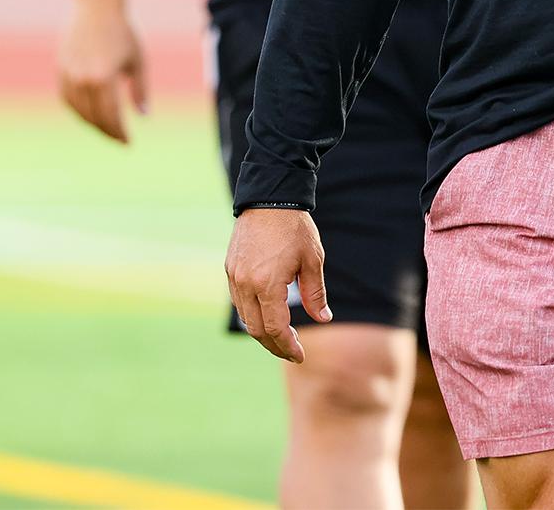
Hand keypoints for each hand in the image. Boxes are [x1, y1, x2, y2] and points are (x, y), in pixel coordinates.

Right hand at [57, 0, 148, 143]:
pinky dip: (78, 110)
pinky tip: (90, 113)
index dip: (119, 132)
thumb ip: (140, 90)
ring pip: (78, 111)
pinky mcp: (60, 69)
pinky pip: (67, 99)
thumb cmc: (122, 33)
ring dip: (92, 123)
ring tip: (106, 128)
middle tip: (118, 138)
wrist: (95, 8)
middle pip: (93, 117)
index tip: (128, 142)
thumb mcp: (137, 61)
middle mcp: (82, 79)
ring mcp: (68, 74)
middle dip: (107, 131)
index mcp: (103, 78)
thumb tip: (144, 116)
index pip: (110, 116)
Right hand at [225, 208, 329, 361]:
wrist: (269, 198)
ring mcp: (235, 276)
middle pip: (256, 329)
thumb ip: (315, 293)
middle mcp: (246, 283)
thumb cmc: (295, 228)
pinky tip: (267, 313)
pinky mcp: (230, 268)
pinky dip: (252, 313)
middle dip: (274, 345)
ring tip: (281, 336)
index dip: (287, 346)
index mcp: (267, 284)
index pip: (275, 328)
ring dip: (262, 331)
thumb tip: (323, 318)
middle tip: (292, 351)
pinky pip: (238, 300)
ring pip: (245, 317)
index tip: (300, 355)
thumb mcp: (312, 260)